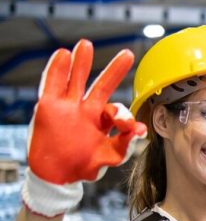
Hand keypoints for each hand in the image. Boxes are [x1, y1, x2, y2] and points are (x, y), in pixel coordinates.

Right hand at [22, 40, 146, 216]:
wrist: (57, 174)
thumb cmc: (83, 166)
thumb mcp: (108, 157)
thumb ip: (124, 146)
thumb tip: (140, 131)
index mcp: (102, 122)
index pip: (116, 110)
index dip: (124, 114)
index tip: (129, 125)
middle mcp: (87, 110)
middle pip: (102, 85)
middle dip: (114, 70)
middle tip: (127, 55)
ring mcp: (68, 106)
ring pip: (77, 79)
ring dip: (82, 63)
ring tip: (86, 45)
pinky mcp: (49, 106)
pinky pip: (53, 83)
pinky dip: (57, 69)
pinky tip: (63, 54)